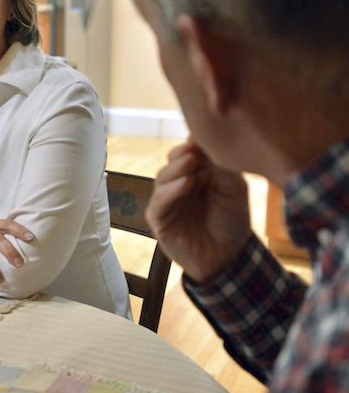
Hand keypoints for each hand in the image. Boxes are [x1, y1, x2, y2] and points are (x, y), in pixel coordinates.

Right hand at [146, 139, 251, 283]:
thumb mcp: (234, 188)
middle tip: (195, 149)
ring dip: (177, 169)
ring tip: (191, 162)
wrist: (228, 257)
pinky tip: (186, 184)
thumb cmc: (232, 221)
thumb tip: (207, 141)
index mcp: (198, 172)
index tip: (204, 136)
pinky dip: (171, 190)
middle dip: (183, 153)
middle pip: (173, 160)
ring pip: (162, 177)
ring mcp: (168, 200)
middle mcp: (179, 183)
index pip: (190, 151)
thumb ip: (221, 166)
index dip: (195, 143)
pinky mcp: (158, 217)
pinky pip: (159, 200)